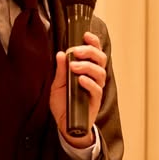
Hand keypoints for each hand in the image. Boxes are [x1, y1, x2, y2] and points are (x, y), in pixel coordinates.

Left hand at [50, 31, 106, 148]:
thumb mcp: (58, 84)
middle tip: (76, 51)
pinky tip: (80, 79)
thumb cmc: (63, 103)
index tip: (86, 35)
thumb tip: (60, 54)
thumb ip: (60, 70)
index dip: (93, 42)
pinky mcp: (95, 101)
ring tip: (74, 66)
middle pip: (100, 59)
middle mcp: (94, 77)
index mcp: (87, 70)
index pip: (95, 53)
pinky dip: (89, 82)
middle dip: (90, 52)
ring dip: (87, 66)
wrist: (65, 124)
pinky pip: (97, 89)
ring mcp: (96, 88)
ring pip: (100, 73)